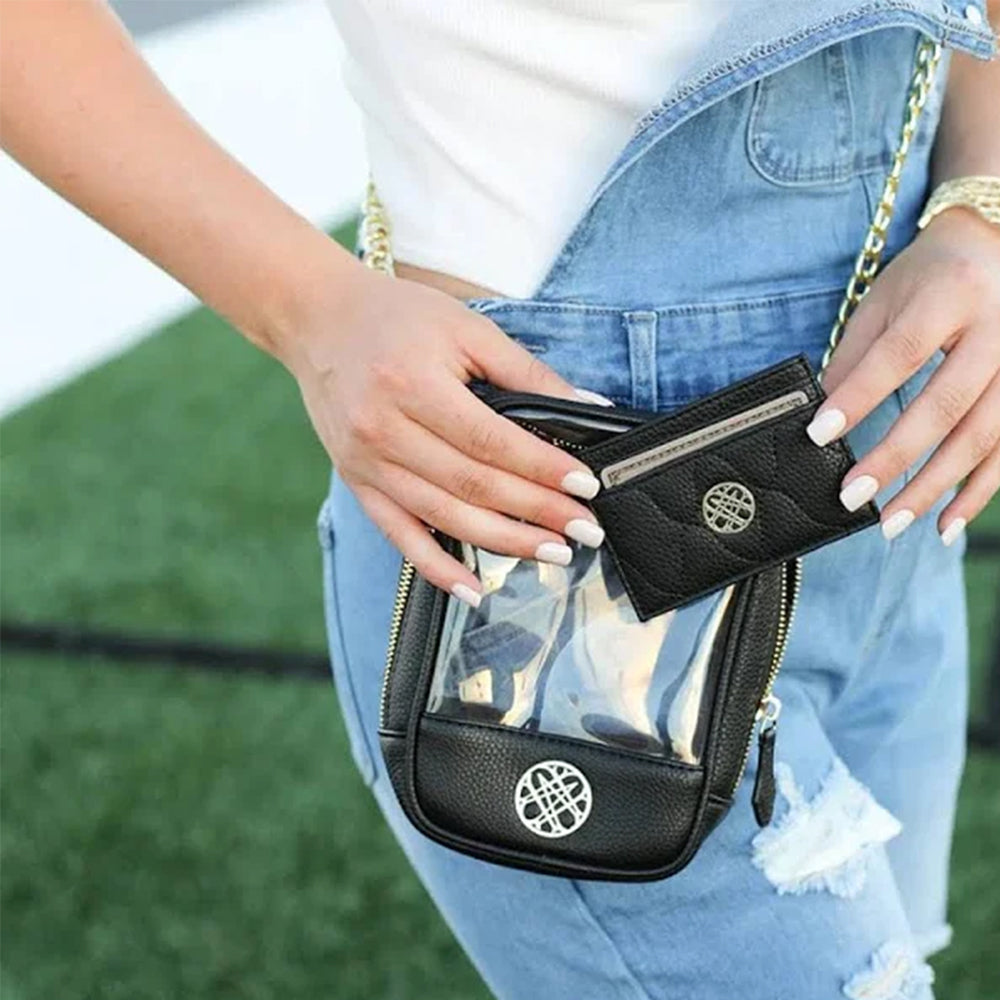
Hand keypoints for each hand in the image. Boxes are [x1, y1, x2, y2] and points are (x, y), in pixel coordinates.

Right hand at [279, 264, 608, 604]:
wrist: (318, 320)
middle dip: (537, 512)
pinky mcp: (358, 482)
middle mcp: (385, 429)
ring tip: (552, 552)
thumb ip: (526, 371)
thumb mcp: (466, 328)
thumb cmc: (395, 317)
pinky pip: (400, 535)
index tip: (586, 487)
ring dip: (503, 542)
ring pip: (444, 518)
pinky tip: (473, 590)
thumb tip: (588, 407)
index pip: (492, 441)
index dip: (543, 469)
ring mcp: (367, 463)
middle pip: (473, 486)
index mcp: (413, 384)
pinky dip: (437, 568)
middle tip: (584, 529)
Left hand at [807, 208, 999, 544]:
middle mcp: (999, 328)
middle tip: (853, 497)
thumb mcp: (888, 297)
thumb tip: (821, 413)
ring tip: (892, 524)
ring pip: (982, 437)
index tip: (819, 434)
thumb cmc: (935, 273)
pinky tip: (946, 525)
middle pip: (945, 405)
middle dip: (895, 457)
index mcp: (951, 295)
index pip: (899, 353)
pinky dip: (977, 493)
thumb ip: (856, 354)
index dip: (859, 397)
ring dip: (935, 488)